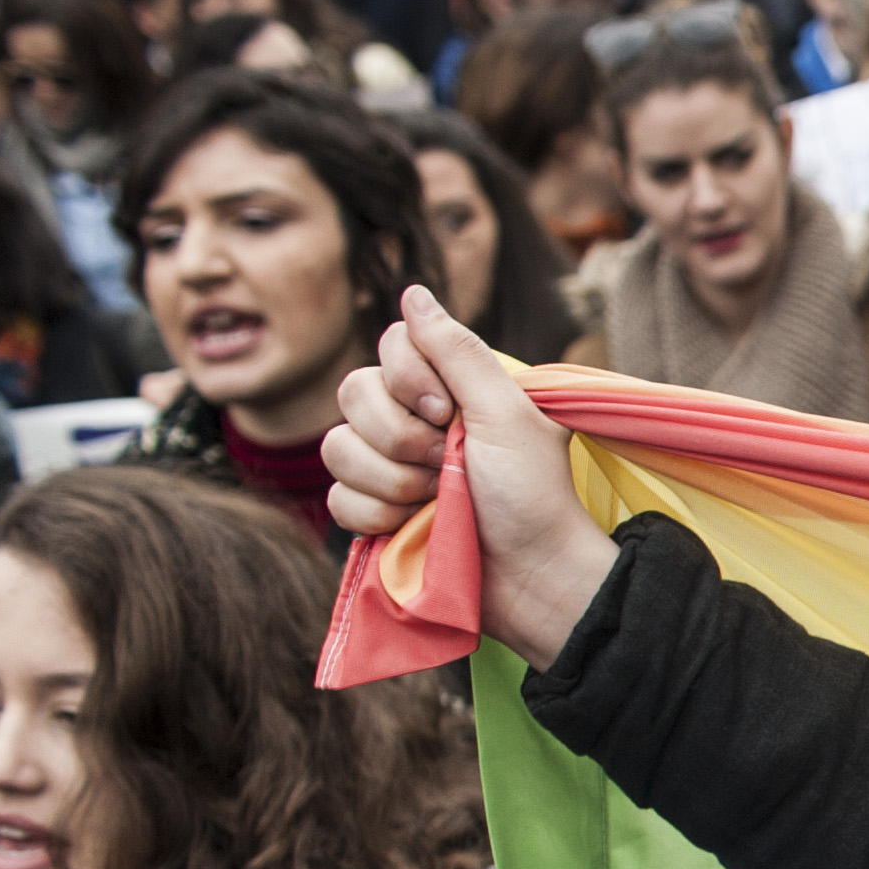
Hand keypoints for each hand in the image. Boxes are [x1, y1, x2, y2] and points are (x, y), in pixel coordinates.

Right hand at [325, 288, 607, 669]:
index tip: (448, 412)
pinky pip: (337, 498)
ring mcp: (388, 467)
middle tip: (447, 464)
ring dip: (393, 480)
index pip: (389, 345)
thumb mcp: (507, 412)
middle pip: (353, 392)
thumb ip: (457, 352)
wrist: (530, 576)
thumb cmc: (532, 493)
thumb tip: (412, 292)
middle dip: (401, 436)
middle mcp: (412, 420)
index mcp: (448, 388)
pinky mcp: (373, 512)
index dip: (408, 378)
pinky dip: (377, 515)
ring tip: (439, 501)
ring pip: (336, 447)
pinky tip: (413, 526)